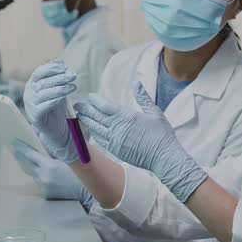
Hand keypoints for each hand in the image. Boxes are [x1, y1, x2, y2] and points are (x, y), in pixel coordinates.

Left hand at [13, 140, 94, 211]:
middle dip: (22, 156)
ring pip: (33, 174)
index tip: (15, 142)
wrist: (87, 194)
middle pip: (27, 164)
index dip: (22, 147)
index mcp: (49, 166)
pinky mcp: (45, 194)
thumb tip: (43, 139)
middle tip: (16, 149)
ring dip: (32, 167)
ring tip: (29, 159)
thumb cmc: (80, 174)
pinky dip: (40, 176)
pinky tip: (44, 173)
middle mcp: (43, 177)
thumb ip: (54, 149)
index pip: (30, 154)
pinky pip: (40, 182)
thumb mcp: (68, 158)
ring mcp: (43, 187)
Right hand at [24, 59, 78, 162]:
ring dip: (60, 89)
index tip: (65, 67)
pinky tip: (64, 98)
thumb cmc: (57, 107)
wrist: (57, 128)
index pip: (39, 72)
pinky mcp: (35, 116)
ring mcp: (30, 105)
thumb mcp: (59, 89)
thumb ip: (59, 77)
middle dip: (59, 78)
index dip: (51, 68)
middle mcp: (29, 93)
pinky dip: (54, 101)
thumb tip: (61, 61)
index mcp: (33, 84)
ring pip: (44, 94)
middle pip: (43, 82)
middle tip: (73, 76)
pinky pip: (44, 106)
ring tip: (73, 87)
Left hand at [74, 83, 207, 201]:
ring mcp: (115, 140)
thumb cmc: (161, 134)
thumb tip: (136, 83)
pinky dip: (94, 134)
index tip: (90, 97)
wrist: (163, 157)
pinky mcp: (116, 151)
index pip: (104, 106)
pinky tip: (91, 130)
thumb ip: (143, 97)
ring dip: (87, 121)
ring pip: (96, 129)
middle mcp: (117, 128)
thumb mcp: (154, 112)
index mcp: (126, 116)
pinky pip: (100, 141)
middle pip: (96, 116)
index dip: (95, 101)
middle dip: (86, 110)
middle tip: (77, 105)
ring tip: (80, 115)